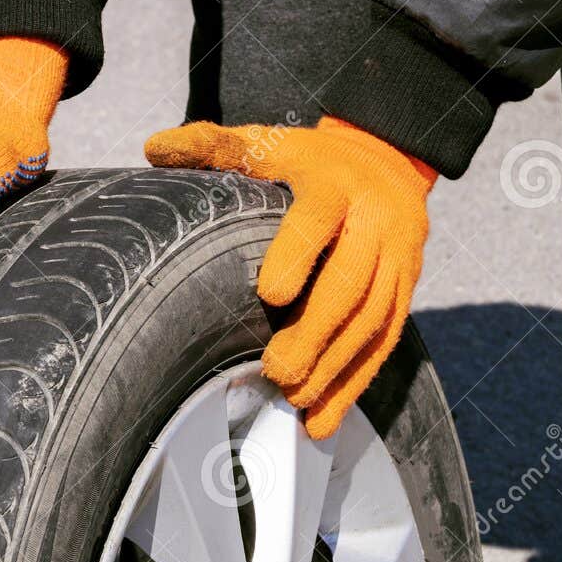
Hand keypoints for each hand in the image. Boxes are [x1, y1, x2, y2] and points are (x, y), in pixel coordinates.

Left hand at [144, 117, 437, 438]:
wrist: (385, 158)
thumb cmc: (305, 160)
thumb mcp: (263, 142)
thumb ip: (210, 145)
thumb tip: (155, 148)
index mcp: (333, 184)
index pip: (318, 219)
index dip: (297, 253)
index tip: (270, 294)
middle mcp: (375, 222)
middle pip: (351, 283)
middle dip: (316, 332)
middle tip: (277, 371)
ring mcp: (397, 259)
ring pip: (374, 319)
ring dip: (335, 366)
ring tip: (296, 398)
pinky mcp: (407, 290)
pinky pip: (385, 342)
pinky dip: (354, 384)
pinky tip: (322, 420)